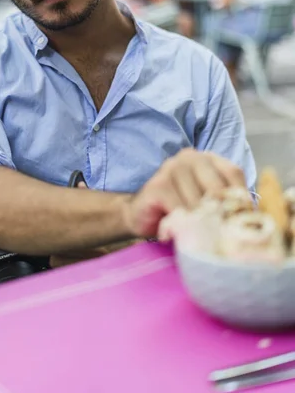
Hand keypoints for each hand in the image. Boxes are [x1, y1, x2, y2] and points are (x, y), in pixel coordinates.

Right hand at [123, 149, 246, 238]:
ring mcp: (172, 168)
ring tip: (196, 235)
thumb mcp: (206, 202)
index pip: (233, 173)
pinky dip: (183, 225)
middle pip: (218, 188)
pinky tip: (178, 232)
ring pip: (199, 202)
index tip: (239, 221)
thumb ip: (226, 200)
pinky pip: (181, 210)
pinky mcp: (159, 185)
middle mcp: (189, 157)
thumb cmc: (178, 209)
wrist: (140, 214)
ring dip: (200, 224)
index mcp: (206, 158)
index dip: (239, 199)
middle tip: (217, 234)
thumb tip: (252, 215)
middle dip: (219, 215)